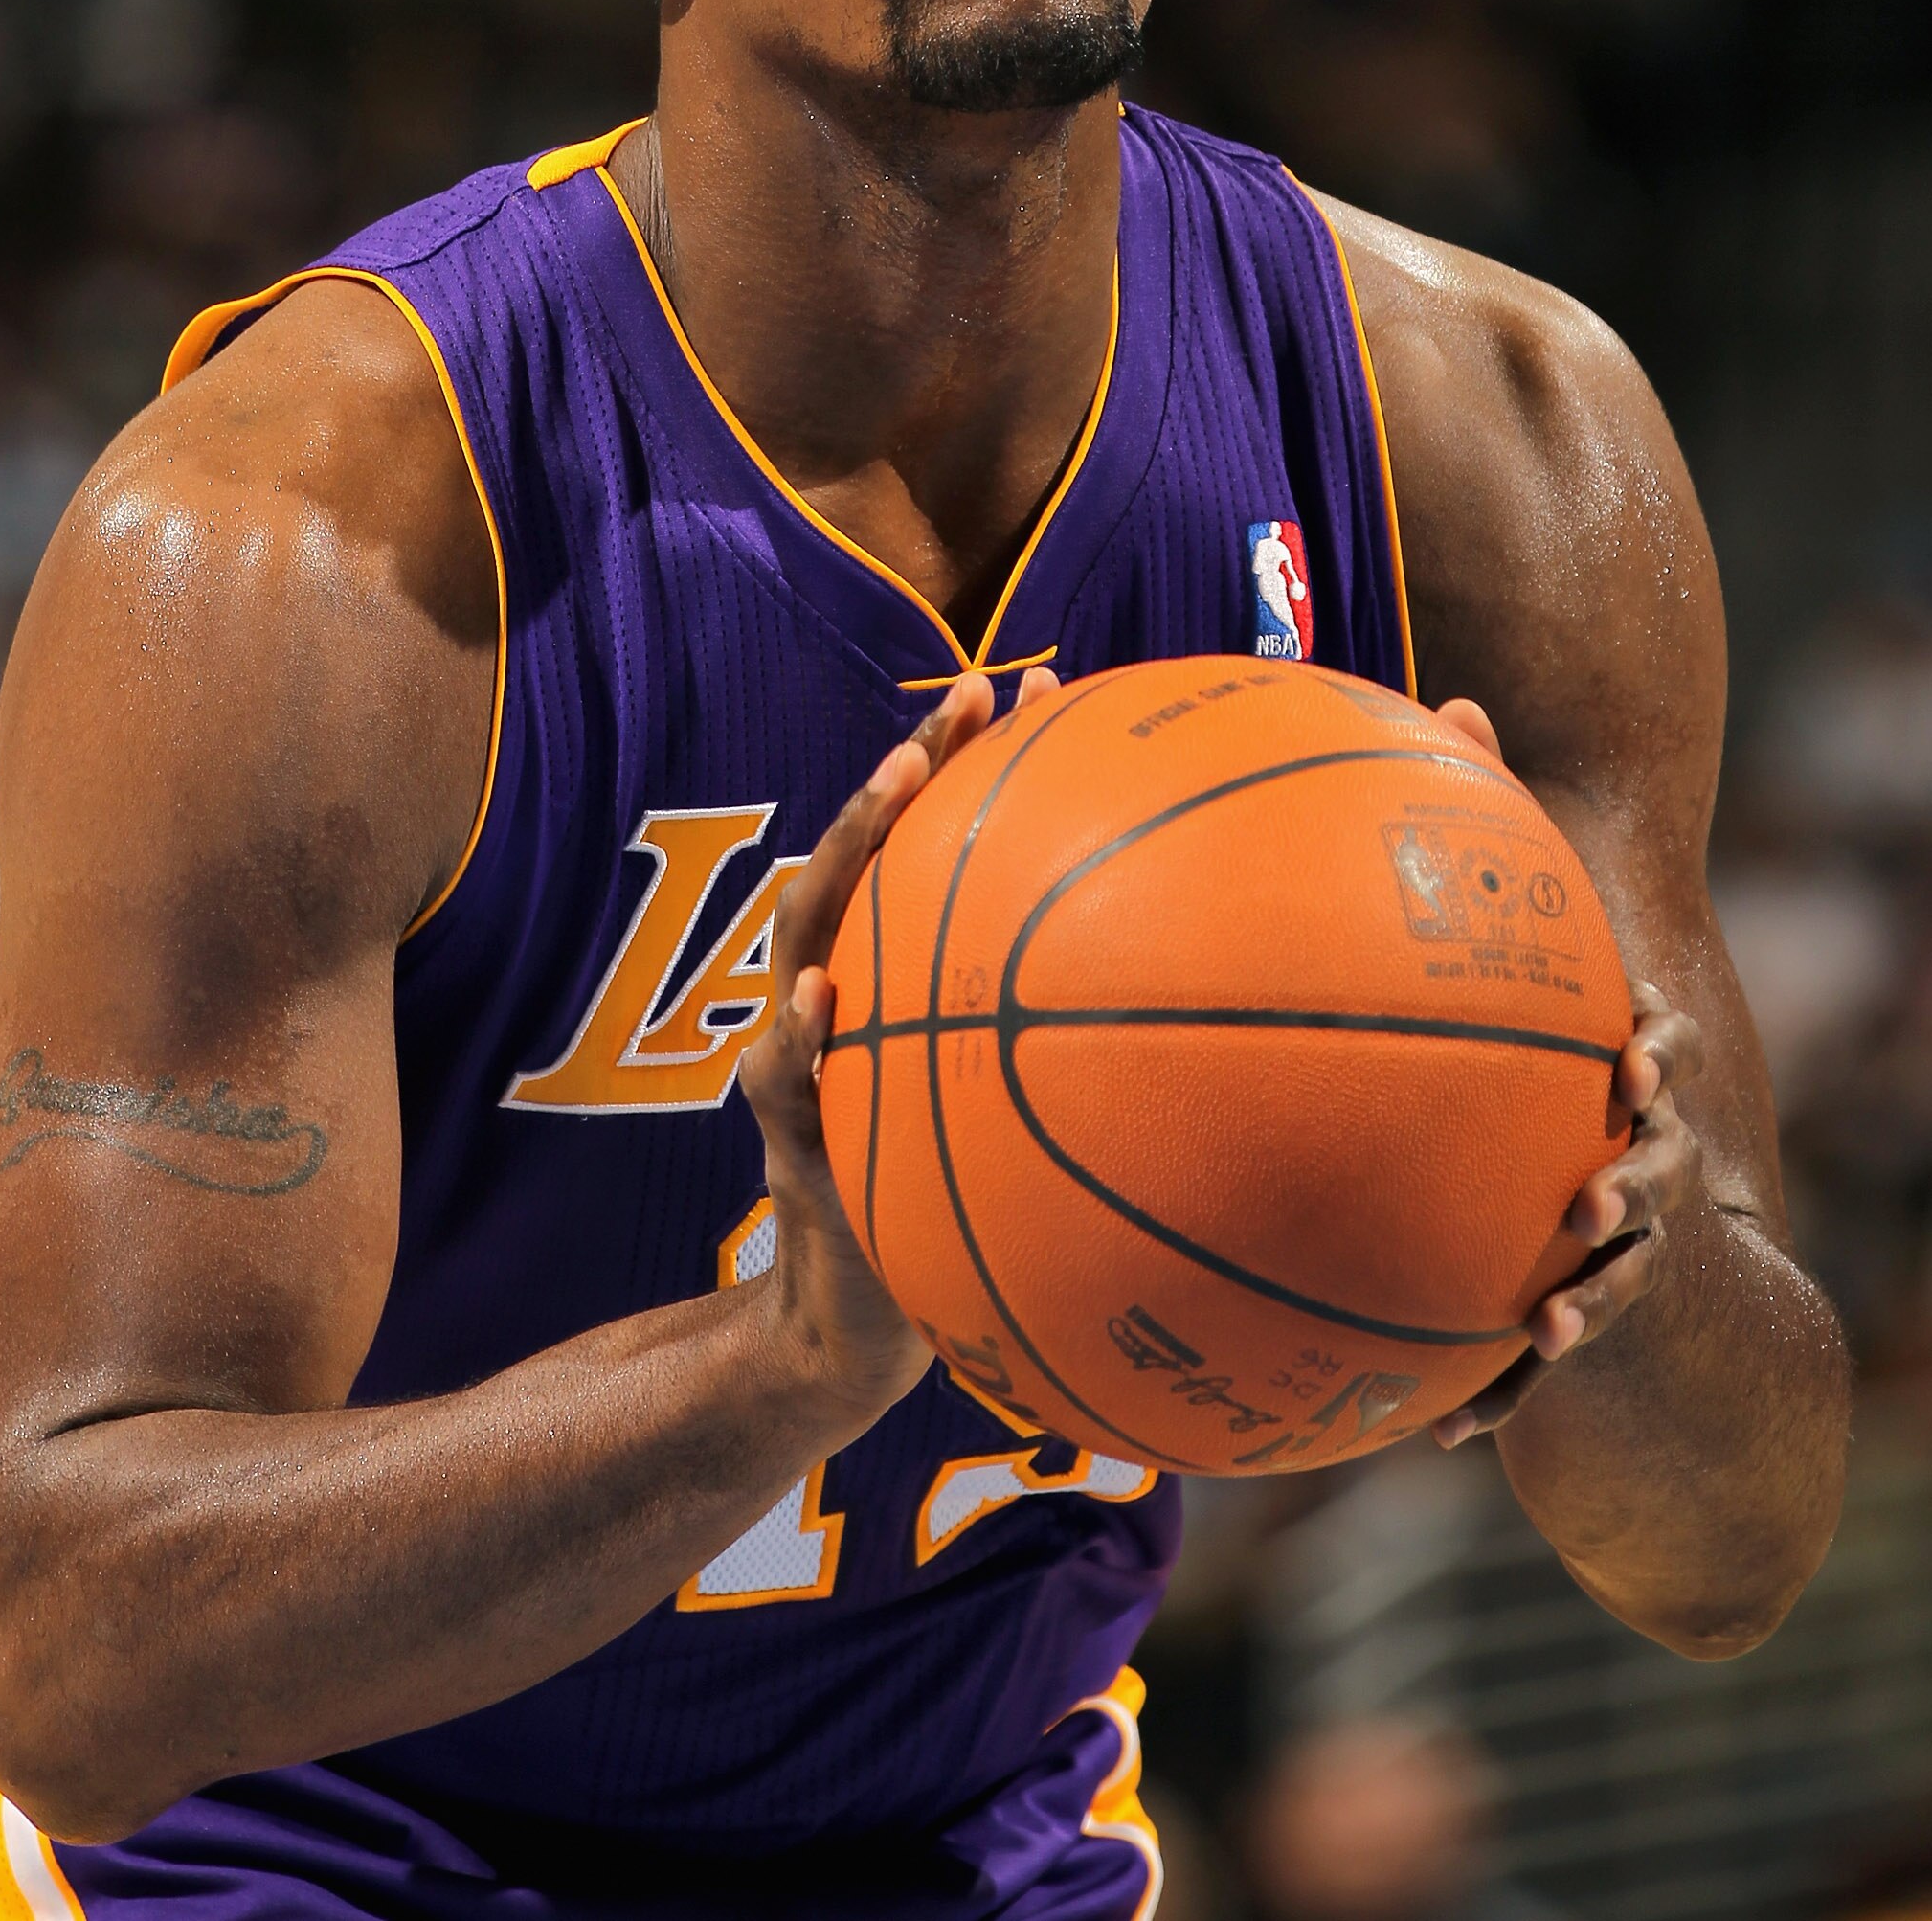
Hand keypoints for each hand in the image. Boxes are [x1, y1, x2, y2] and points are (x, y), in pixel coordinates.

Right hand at [739, 665, 1058, 1428]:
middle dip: (913, 770)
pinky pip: (782, 1081)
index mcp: (904, 985)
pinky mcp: (791, 1140)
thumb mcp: (1028, 1141)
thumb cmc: (969, 1222)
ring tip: (894, 788)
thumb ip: (1089, 1074)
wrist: (869, 1332)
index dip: (980, 766)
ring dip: (847, 853)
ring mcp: (806, 1060)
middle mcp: (847, 999)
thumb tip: (1233, 1020)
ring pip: (806, 934)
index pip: (935, 853)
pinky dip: (797, 1036)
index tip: (1043, 683)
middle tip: (969, 700)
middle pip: (871, 859)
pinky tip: (821, 1002)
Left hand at [1422, 698, 1705, 1446]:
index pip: (1649, 1049)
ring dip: (1592, 1294)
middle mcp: (1636, 1159)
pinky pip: (1535, 1361)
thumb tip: (1440, 702)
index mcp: (1620, 1076)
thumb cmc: (1552, 1073)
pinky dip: (1497, 1392)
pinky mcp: (1576, 1322)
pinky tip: (1445, 1434)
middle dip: (1635, 1185)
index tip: (1638, 1053)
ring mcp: (1622, 1249)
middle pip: (1656, 1170)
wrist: (1645, 1264)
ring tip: (1553, 1314)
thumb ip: (1468, 853)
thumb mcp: (1513, 976)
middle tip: (1592, 1193)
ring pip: (1620, 1277)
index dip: (1649, 1044)